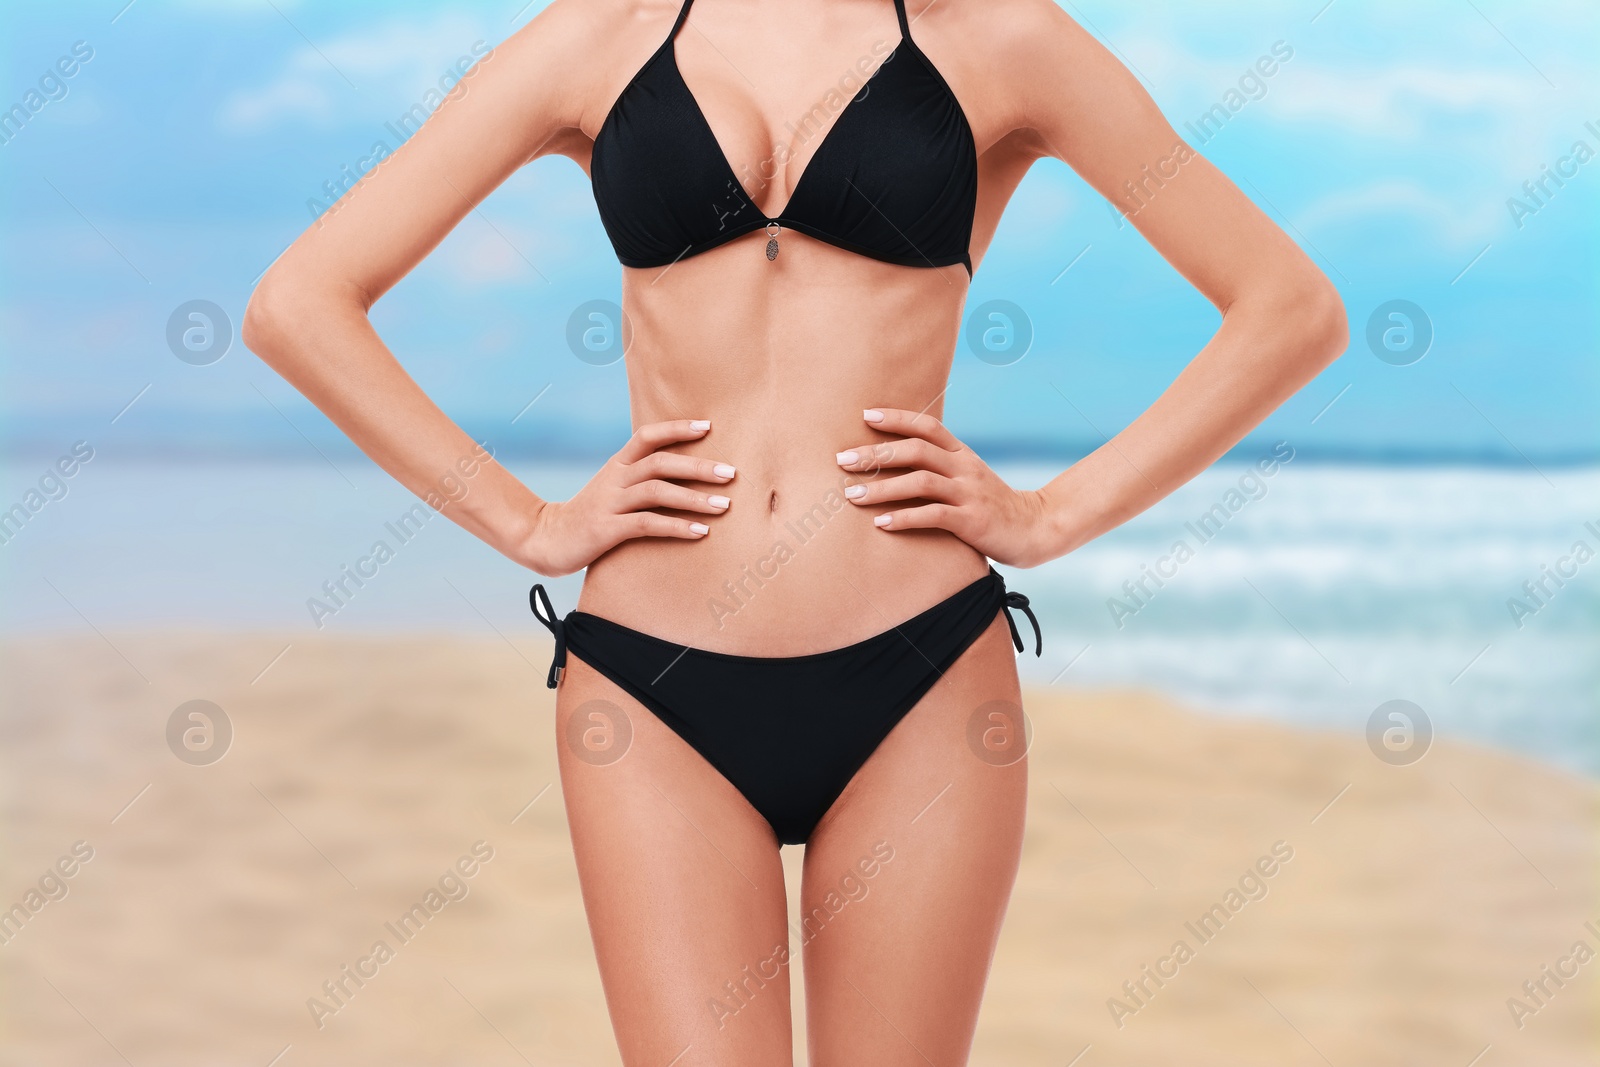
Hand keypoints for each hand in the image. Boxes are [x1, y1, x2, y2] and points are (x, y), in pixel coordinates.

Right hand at [519, 420, 734, 575]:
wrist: (546, 539)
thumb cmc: (590, 515)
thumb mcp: (613, 490)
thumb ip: (641, 480)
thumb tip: (684, 475)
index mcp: (617, 464)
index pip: (648, 436)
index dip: (678, 428)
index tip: (709, 426)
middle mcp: (614, 478)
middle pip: (661, 462)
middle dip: (699, 466)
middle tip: (732, 473)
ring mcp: (609, 503)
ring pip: (657, 491)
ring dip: (695, 498)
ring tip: (724, 506)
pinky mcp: (607, 529)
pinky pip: (647, 524)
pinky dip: (677, 527)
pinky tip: (700, 532)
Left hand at [836, 408, 1059, 567]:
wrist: (1033, 528)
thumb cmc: (989, 505)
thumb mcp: (967, 478)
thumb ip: (939, 468)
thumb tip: (894, 462)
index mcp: (961, 454)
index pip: (927, 426)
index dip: (896, 418)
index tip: (864, 415)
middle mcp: (964, 468)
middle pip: (916, 451)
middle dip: (876, 454)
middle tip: (842, 460)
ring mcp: (969, 493)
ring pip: (920, 482)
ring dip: (882, 488)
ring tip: (851, 496)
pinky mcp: (972, 521)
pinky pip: (933, 515)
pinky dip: (904, 518)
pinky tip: (880, 523)